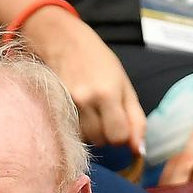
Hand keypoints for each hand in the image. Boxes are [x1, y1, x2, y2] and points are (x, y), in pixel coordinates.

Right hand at [21, 7, 146, 153]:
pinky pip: (71, 133)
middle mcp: (86, 101)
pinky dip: (78, 129)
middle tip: (105, 114)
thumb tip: (139, 151)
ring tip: (91, 111)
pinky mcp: (53, 108)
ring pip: (86, 140)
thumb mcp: (124, 85)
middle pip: (102, 141)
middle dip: (108, 134)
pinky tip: (78, 113)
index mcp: (108, 93)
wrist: (63, 42)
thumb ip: (135, 119)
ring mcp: (67, 105)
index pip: (119, 137)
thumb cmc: (98, 61)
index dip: (123, 135)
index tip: (120, 123)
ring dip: (92, 133)